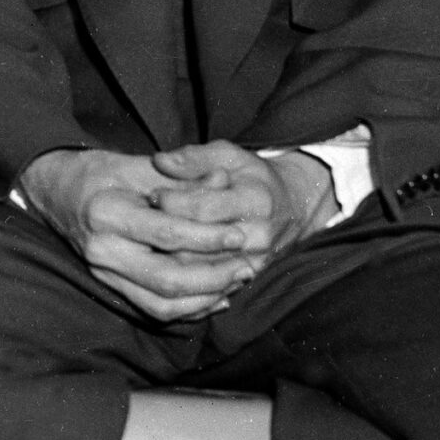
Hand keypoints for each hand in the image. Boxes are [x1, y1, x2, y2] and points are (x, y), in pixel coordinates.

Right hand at [16, 146, 261, 320]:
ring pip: (163, 304)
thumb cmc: (98, 172)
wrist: (55, 190)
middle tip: (247, 264)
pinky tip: (216, 297)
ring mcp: (103, 273)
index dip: (208, 237)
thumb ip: (181, 179)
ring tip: (237, 280)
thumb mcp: (138, 165)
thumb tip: (223, 182)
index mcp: (106, 213)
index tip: (239, 234)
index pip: (167, 234)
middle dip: (215, 276)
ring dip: (207, 298)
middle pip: (168, 279)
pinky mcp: (110, 286)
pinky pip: (155, 310)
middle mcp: (102, 250)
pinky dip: (189, 310)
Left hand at [148, 141, 336, 263]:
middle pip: (200, 242)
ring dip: (171, 255)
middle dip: (168, 230)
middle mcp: (258, 236)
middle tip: (145, 219)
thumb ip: (194, 158)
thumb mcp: (228, 155)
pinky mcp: (249, 276)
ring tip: (150, 239)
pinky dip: (186, 276)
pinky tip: (165, 262)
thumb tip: (160, 161)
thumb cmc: (253, 176)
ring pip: (202, 268)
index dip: (173, 201)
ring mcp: (255, 260)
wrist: (293, 207)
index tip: (152, 194)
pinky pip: (212, 284)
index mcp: (254, 200)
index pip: (204, 208)